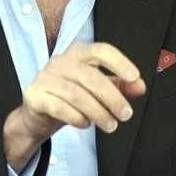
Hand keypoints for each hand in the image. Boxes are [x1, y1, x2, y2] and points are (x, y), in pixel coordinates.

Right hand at [3, 42, 145, 169]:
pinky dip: (76, 117)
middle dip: (112, 98)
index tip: (134, 77)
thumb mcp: (96, 89)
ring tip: (110, 124)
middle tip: (125, 114)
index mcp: (78, 54)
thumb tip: (139, 86)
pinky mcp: (35, 95)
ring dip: (98, 112)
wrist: (36, 114)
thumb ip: (119, 85)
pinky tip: (85, 124)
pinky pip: (58, 107)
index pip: (100, 50)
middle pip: (91, 76)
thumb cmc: (68, 96)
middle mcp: (60, 62)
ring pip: (76, 94)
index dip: (119, 62)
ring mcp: (45, 78)